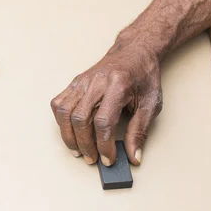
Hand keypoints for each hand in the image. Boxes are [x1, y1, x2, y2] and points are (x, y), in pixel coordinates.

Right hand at [50, 44, 162, 166]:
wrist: (135, 52)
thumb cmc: (143, 77)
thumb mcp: (151, 104)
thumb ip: (140, 131)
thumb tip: (133, 156)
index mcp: (118, 86)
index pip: (103, 122)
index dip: (104, 145)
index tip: (109, 159)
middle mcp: (96, 82)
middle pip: (80, 119)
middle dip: (85, 145)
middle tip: (93, 158)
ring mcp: (83, 81)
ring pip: (65, 112)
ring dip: (68, 136)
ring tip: (78, 150)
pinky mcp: (75, 82)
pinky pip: (59, 103)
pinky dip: (61, 121)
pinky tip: (70, 131)